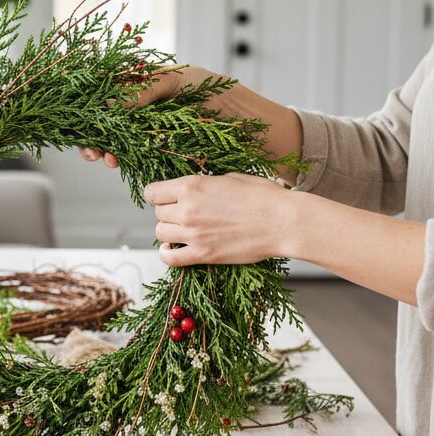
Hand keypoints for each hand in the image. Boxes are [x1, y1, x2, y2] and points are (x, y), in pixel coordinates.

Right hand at [78, 65, 220, 167]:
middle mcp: (142, 104)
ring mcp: (148, 127)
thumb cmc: (218, 93)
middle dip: (92, 133)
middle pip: (105, 117)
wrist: (248, 125)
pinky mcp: (157, 148)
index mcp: (144, 82)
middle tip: (91, 149)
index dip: (91, 104)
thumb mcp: (180, 82)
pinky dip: (120, 157)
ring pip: (114, 137)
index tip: (84, 120)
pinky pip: (131, 153)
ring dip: (103, 148)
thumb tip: (112, 103)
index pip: (106, 90)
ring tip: (105, 158)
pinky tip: (117, 161)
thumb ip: (146, 89)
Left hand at [144, 173, 295, 265]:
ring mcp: (193, 233)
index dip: (158, 195)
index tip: (165, 198)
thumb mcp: (229, 178)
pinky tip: (171, 249)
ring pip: (160, 233)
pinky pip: (169, 258)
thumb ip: (203, 184)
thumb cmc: (262, 196)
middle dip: (168, 212)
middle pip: (158, 213)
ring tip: (183, 230)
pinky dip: (166, 254)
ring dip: (169, 231)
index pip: (152, 192)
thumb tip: (191, 189)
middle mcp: (187, 209)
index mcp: (192, 186)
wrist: (283, 221)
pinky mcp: (202, 254)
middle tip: (184, 214)